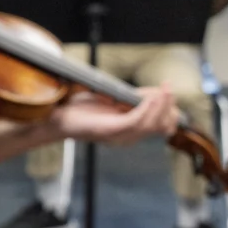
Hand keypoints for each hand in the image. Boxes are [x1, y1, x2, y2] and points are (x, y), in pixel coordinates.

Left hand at [47, 86, 178, 145]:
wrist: (59, 116)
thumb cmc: (83, 108)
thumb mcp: (113, 100)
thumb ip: (133, 98)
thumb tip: (155, 92)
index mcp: (130, 131)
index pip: (161, 125)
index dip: (169, 109)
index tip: (168, 90)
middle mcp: (128, 137)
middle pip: (160, 126)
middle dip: (168, 107)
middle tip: (168, 89)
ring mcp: (120, 136)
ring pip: (152, 125)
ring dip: (161, 106)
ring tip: (163, 91)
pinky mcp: (111, 131)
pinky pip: (136, 122)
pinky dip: (147, 109)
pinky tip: (151, 98)